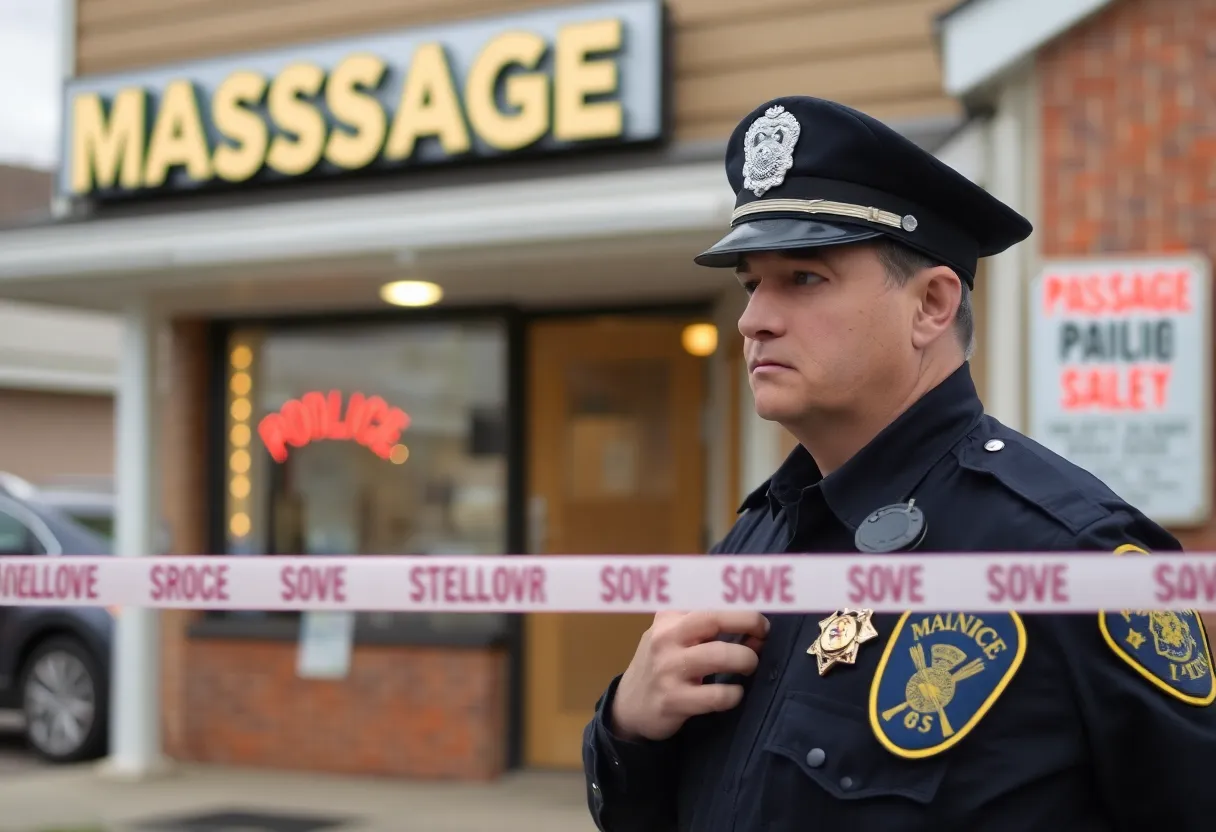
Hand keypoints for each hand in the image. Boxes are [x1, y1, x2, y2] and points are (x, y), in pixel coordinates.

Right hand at [609, 610, 769, 742]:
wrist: (629, 706)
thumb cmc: (662, 665)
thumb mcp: (675, 637)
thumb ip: (709, 629)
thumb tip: (756, 632)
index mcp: (669, 617)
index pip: (709, 597)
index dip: (741, 603)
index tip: (759, 615)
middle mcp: (666, 638)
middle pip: (714, 618)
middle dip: (749, 621)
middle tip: (763, 634)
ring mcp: (667, 669)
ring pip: (720, 655)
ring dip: (746, 660)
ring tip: (749, 666)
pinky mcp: (673, 699)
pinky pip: (716, 695)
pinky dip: (734, 694)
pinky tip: (734, 693)